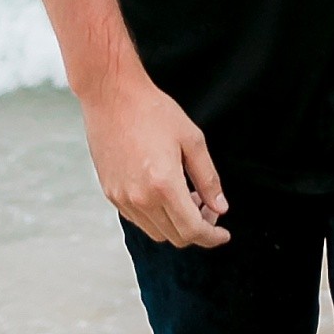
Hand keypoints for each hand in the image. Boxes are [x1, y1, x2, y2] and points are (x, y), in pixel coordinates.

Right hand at [84, 72, 229, 247]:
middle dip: (197, 230)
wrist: (112, 96)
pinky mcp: (110, 193)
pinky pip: (138, 219)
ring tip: (187, 196)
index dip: (212, 238)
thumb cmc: (153, 111)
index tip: (223, 235)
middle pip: (175, 237)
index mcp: (164, 185)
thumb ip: (208, 178)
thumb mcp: (192, 140)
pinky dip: (156, 216)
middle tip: (208, 208)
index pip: (192, 231)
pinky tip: (165, 193)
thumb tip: (220, 207)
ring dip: (176, 224)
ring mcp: (122, 198)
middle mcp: (140, 198)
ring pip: (156, 232)